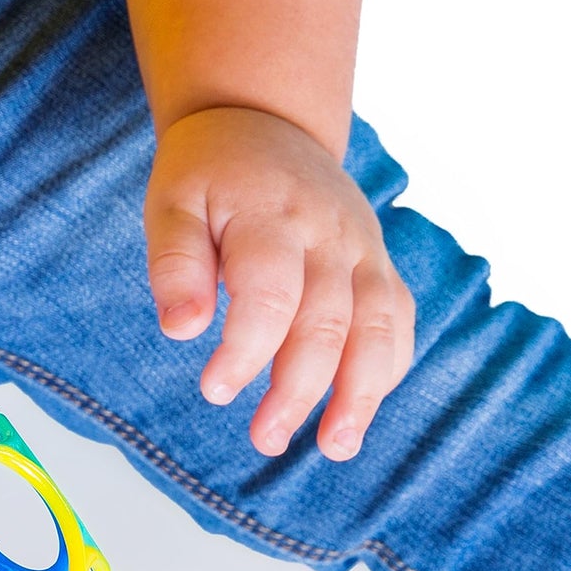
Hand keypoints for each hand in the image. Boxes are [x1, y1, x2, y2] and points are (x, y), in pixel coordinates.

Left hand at [143, 106, 415, 460]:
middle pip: (327, 321)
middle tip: (265, 438)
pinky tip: (356, 414)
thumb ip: (174, 264)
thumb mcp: (172, 204)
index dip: (246, 349)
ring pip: (380, 327)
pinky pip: (398, 321)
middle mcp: (331, 235)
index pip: (270, 293)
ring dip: (362, 394)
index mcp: (273, 218)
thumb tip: (181, 330)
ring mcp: (364, 250)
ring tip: (335, 447)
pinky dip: (385, 370)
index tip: (214, 391)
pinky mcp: (378, 265)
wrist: (265, 124)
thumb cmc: (209, 176)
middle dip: (300, 390)